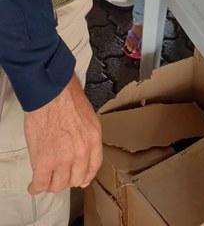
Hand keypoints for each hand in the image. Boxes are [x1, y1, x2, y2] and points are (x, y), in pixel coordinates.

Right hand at [24, 75, 101, 193]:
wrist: (50, 93)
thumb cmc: (65, 97)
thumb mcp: (87, 117)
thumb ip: (86, 136)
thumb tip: (78, 147)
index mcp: (93, 140)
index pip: (92, 167)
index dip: (84, 176)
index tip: (80, 179)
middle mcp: (81, 152)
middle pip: (75, 180)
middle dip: (66, 179)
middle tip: (58, 175)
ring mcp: (63, 159)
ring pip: (58, 185)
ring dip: (50, 184)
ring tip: (44, 179)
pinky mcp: (44, 162)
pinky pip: (40, 184)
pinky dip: (35, 187)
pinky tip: (33, 185)